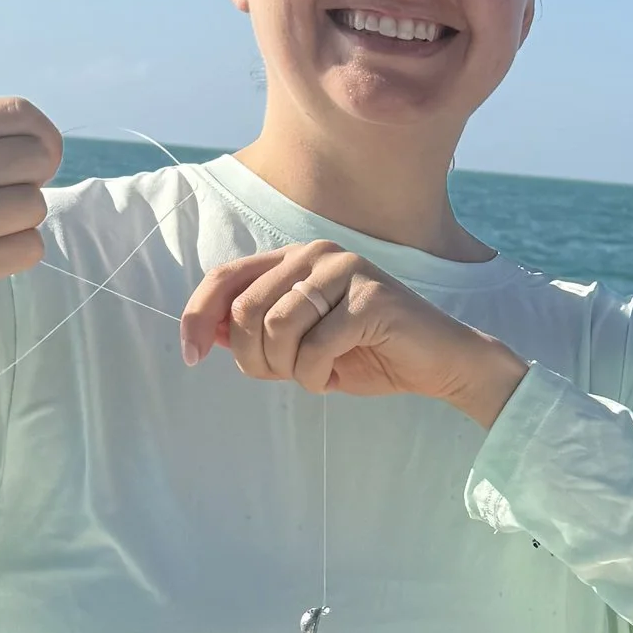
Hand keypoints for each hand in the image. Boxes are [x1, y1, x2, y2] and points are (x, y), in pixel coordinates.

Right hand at [0, 97, 63, 426]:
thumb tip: (36, 139)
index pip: (18, 113)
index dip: (41, 137)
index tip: (32, 159)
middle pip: (37, 158)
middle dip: (34, 177)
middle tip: (5, 195)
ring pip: (35, 205)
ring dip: (22, 218)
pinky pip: (28, 248)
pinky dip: (18, 251)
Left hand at [181, 243, 526, 430]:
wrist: (440, 364)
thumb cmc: (369, 354)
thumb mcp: (300, 345)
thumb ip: (256, 332)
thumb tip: (202, 335)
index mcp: (296, 258)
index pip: (225, 277)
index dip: (197, 316)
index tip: (191, 356)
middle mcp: (317, 254)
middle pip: (244, 308)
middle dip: (252, 356)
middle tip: (280, 376)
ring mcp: (346, 271)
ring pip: (276, 327)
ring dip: (287, 369)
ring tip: (313, 376)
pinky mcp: (370, 299)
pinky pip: (315, 347)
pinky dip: (314, 377)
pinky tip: (334, 379)